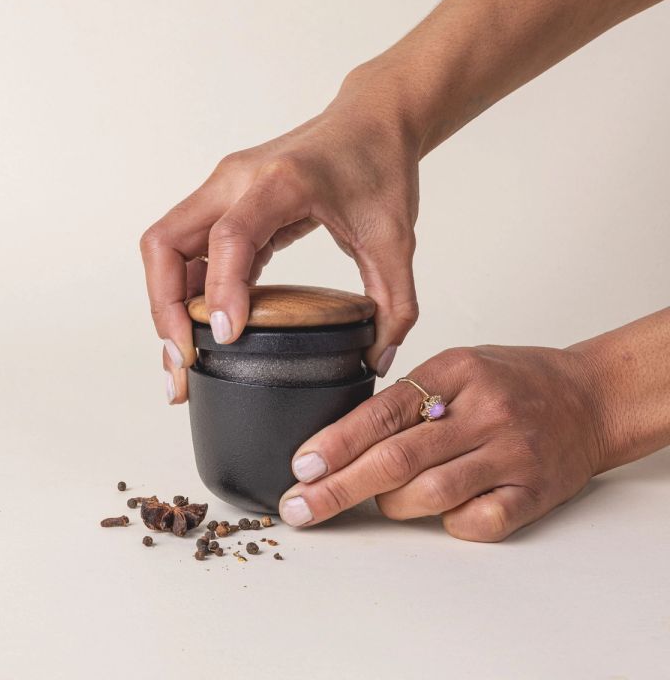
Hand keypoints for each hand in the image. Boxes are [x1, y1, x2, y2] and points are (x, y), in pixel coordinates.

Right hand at [140, 69, 420, 402]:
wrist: (372, 120)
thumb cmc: (380, 165)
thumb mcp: (396, 241)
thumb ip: (396, 305)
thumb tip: (378, 361)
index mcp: (281, 182)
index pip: (229, 237)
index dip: (221, 291)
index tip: (226, 337)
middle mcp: (237, 180)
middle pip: (167, 243)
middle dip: (166, 307)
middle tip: (182, 359)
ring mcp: (225, 189)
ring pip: (167, 248)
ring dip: (167, 302)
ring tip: (182, 353)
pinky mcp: (227, 203)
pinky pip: (190, 249)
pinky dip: (187, 289)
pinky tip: (202, 324)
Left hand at [279, 344, 607, 541]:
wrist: (589, 397)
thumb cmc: (514, 380)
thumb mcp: (459, 366)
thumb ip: (410, 397)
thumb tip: (344, 439)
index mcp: (458, 370)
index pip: (384, 410)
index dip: (337, 442)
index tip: (303, 466)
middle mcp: (484, 412)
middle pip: (397, 459)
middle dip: (339, 487)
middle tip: (301, 507)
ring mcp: (511, 453)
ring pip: (429, 495)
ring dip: (389, 505)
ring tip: (375, 501)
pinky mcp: (533, 493)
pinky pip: (473, 523)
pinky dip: (444, 522)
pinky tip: (437, 510)